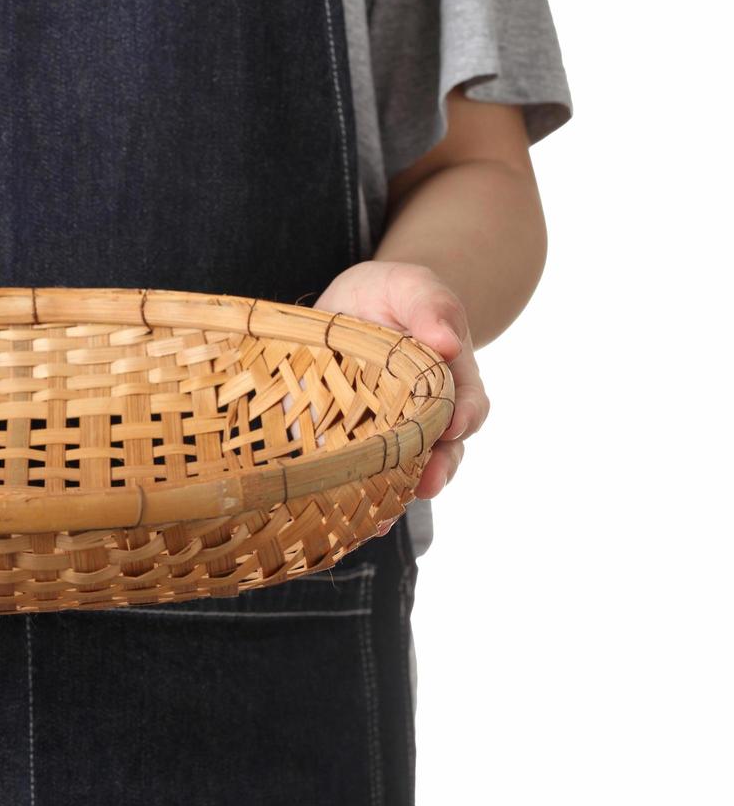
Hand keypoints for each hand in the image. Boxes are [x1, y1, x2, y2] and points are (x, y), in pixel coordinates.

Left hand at [312, 261, 489, 532]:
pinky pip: (349, 474)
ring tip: (380, 518)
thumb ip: (432, 307)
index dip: (463, 418)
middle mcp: (423, 418)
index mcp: (450, 381)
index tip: (454, 425)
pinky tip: (337, 514)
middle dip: (436, 469)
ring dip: (391, 495)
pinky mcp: (342, 443)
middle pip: (440, 452)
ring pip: (398, 473)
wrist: (349, 307)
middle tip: (428, 482)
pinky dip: (347, 497)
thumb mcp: (412, 287)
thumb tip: (447, 341)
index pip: (468, 406)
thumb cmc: (390, 296)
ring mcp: (384, 436)